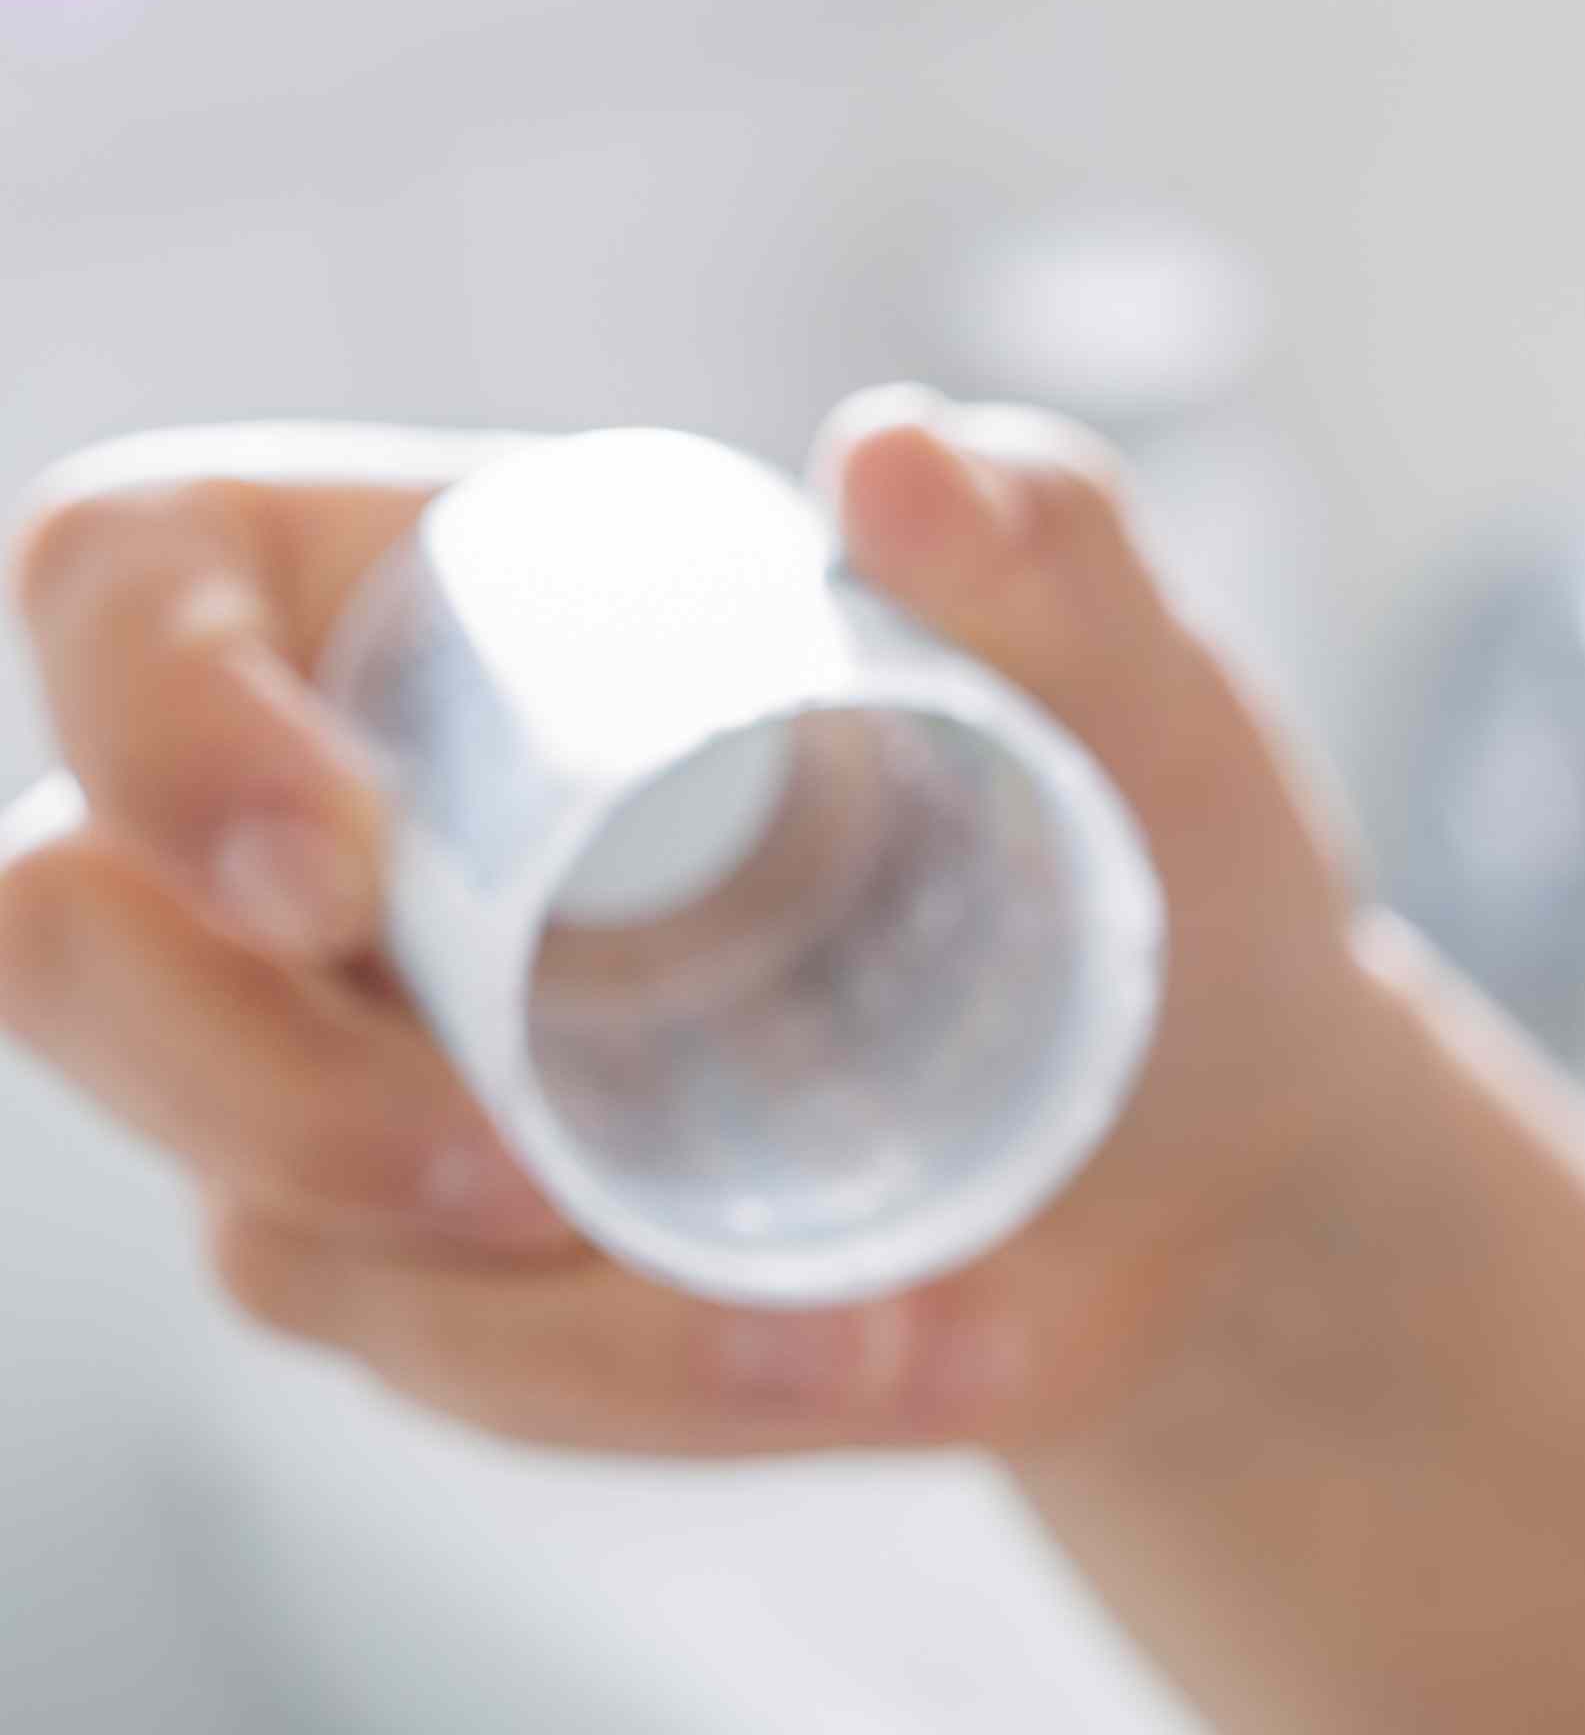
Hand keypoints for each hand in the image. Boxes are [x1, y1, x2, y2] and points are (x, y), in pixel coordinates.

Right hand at [0, 396, 1419, 1451]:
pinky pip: (456, 1369)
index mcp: (436, 601)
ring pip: (269, 1224)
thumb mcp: (1128, 671)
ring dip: (563, 1313)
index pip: (127, 580)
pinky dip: (671, 1385)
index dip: (155, 718)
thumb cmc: (1121, 820)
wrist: (1212, 1107)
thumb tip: (896, 458)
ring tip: (876, 1306)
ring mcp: (354, 1065)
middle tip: (525, 1172)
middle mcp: (338, 829)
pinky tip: (906, 1354)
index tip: (339, 866)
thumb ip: (1043, 538)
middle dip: (257, 1089)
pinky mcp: (440, 1270)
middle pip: (68, 946)